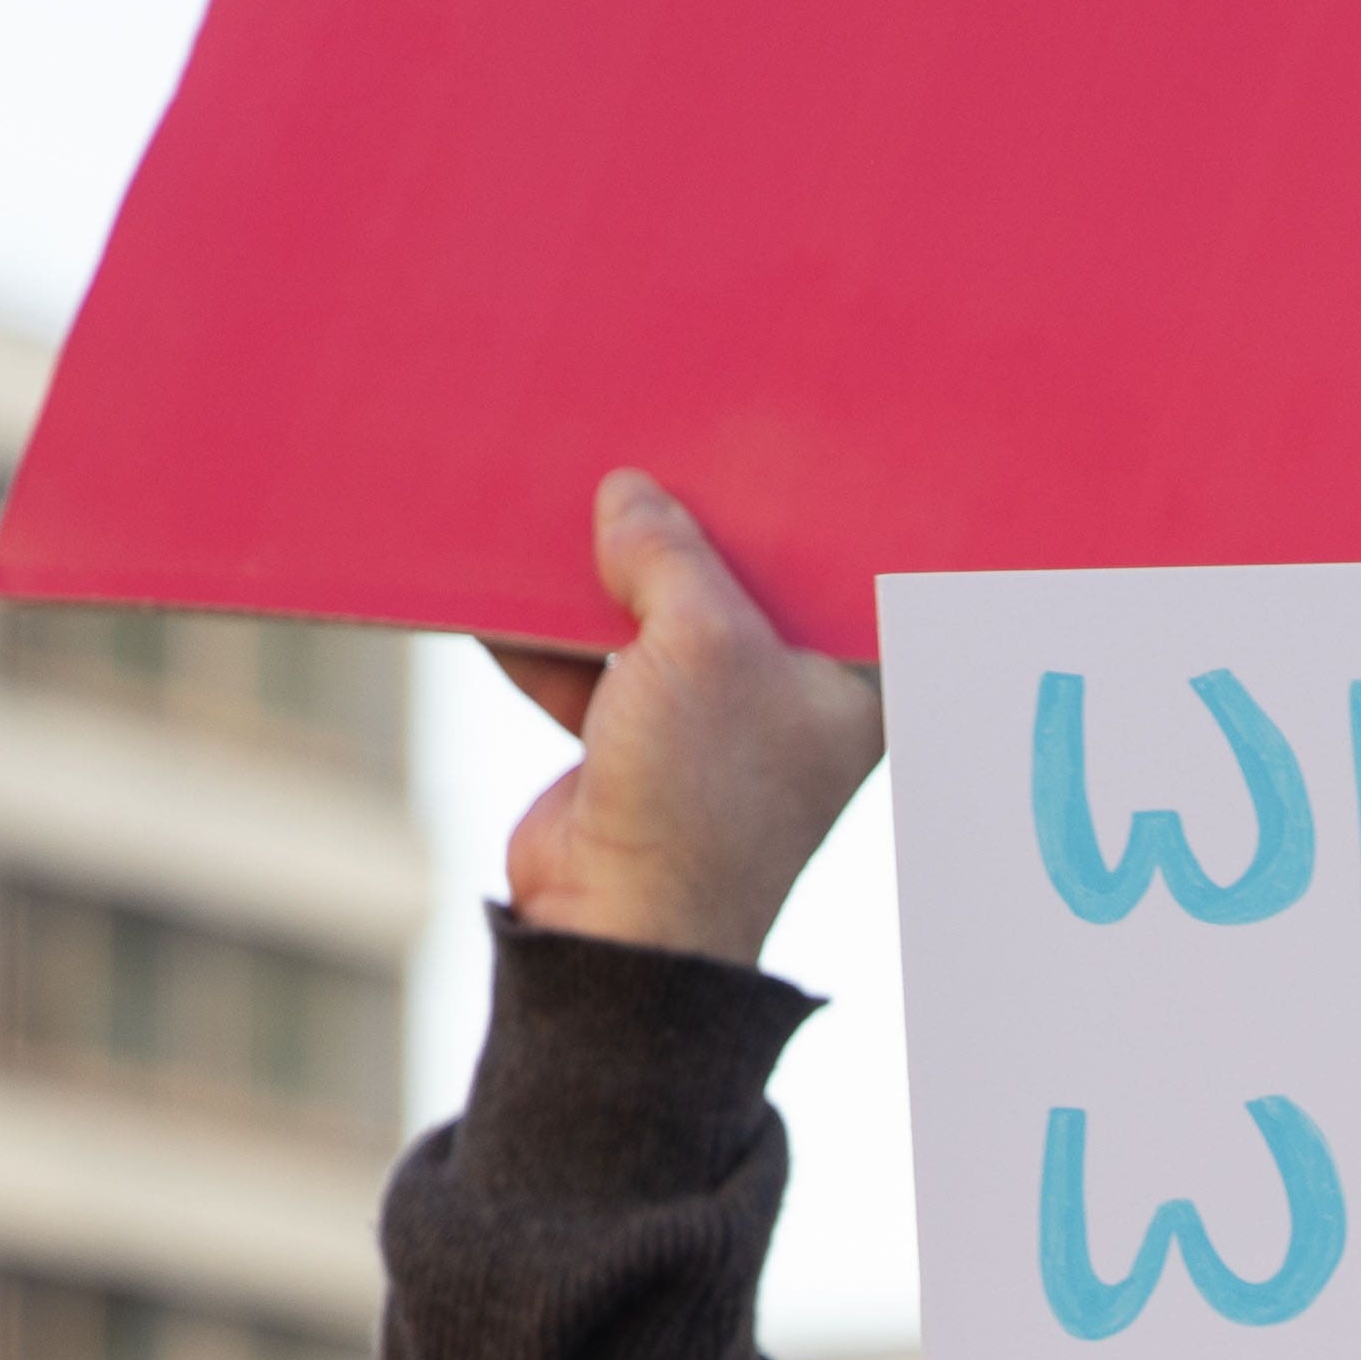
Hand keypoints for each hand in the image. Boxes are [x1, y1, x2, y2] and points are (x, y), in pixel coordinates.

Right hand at [491, 471, 884, 964]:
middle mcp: (791, 703)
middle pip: (739, 584)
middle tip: (660, 439)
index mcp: (853, 685)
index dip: (809, 504)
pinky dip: (551, 633)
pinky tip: (508, 581)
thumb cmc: (698, 790)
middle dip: (690, 526)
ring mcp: (710, 728)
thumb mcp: (698, 639)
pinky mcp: (634, 746)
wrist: (617, 928)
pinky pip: (593, 664)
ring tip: (573, 495)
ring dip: (608, 573)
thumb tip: (629, 493)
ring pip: (657, 618)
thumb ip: (668, 551)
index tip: (778, 430)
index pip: (844, 572)